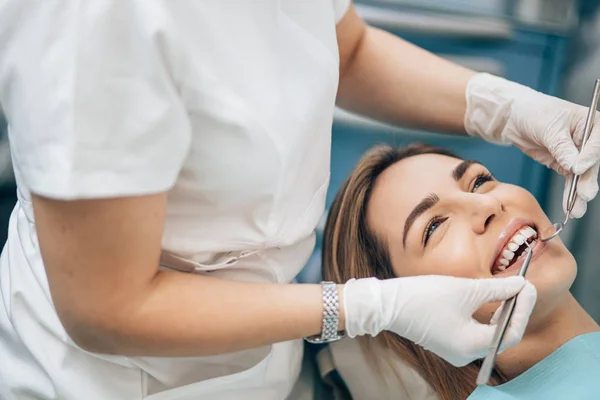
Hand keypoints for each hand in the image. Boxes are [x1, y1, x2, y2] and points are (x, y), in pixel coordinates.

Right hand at [343, 275, 536, 366]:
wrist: (387, 305)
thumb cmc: (422, 297)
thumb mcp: (464, 290)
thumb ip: (497, 288)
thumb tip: (520, 284)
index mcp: (472, 345)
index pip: (511, 331)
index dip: (523, 308)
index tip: (528, 285)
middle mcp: (466, 354)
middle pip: (502, 334)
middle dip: (514, 309)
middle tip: (521, 285)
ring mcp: (456, 350)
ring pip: (489, 333)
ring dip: (501, 312)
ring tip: (508, 290)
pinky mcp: (448, 343)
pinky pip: (475, 332)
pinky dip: (485, 317)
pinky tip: (489, 299)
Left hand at [464, 73, 599, 217]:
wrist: (516, 118)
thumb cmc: (535, 113)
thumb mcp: (549, 128)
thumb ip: (562, 148)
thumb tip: (575, 167)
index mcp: (592, 123)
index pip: (597, 143)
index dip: (590, 157)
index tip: (578, 168)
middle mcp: (589, 139)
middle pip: (592, 162)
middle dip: (587, 179)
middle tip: (584, 194)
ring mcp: (577, 153)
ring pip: (582, 175)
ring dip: (579, 192)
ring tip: (577, 209)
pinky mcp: (565, 163)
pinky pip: (570, 180)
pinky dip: (569, 192)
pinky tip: (569, 205)